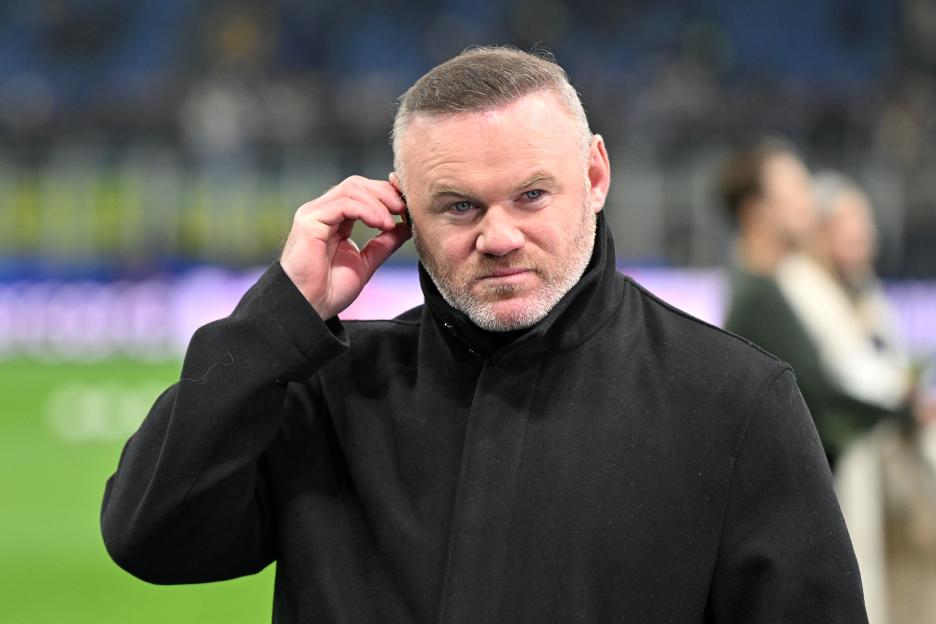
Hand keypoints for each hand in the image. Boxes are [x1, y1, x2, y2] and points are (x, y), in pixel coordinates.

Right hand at [280, 176, 410, 319]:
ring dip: (378, 202)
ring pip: (351, 188)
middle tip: (404, 209)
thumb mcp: (366, 262)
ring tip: (390, 223)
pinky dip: (366, 210)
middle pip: (357, 184)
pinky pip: (343, 204)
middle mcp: (323, 212)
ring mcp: (314, 214)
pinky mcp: (309, 221)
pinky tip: (380, 224)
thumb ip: (385, 243)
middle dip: (385, 193)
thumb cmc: (330, 291)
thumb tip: (407, 226)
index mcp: (335, 220)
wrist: (309, 308)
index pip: (362, 192)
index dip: (386, 193)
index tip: (407, 205)